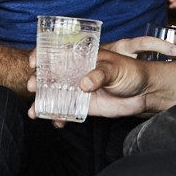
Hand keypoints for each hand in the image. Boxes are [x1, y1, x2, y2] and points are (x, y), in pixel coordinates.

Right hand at [24, 38, 175, 126]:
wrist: (144, 93)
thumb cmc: (131, 72)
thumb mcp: (116, 68)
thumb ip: (100, 74)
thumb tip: (85, 84)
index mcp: (81, 57)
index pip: (56, 52)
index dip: (40, 55)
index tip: (33, 62)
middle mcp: (75, 72)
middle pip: (49, 75)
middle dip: (36, 81)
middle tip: (31, 87)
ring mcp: (77, 89)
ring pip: (53, 94)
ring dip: (41, 102)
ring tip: (34, 112)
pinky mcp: (82, 105)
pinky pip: (65, 111)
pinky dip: (57, 117)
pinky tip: (55, 122)